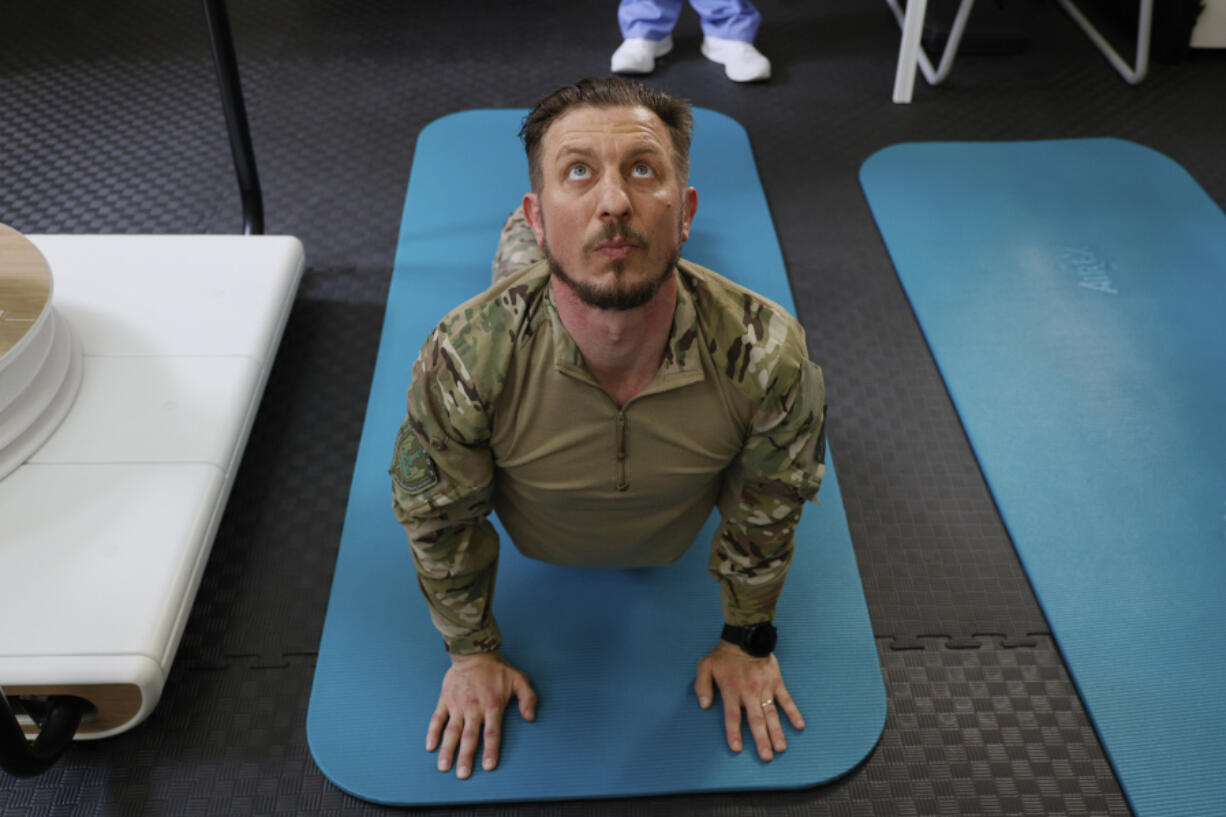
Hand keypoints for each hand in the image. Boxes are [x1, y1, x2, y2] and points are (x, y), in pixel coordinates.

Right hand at [426, 651, 536, 778]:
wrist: (473, 652)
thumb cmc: (498, 669)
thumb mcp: (519, 680)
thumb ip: (528, 699)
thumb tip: (531, 718)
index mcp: (492, 705)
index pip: (492, 732)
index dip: (490, 749)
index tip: (488, 766)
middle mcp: (474, 708)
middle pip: (470, 736)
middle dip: (466, 757)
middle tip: (463, 774)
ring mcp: (457, 705)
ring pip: (452, 731)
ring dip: (447, 750)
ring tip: (444, 767)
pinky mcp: (445, 700)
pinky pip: (437, 719)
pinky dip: (432, 733)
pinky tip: (430, 747)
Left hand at [693, 641, 804, 760]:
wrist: (746, 636)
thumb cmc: (724, 655)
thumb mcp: (705, 666)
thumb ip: (702, 686)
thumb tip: (704, 705)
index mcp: (732, 690)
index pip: (733, 716)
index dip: (734, 732)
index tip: (737, 748)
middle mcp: (749, 693)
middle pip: (756, 720)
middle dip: (761, 739)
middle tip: (766, 757)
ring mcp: (765, 689)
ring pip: (772, 714)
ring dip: (777, 731)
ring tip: (781, 748)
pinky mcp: (777, 683)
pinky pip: (786, 700)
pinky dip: (793, 713)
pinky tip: (799, 726)